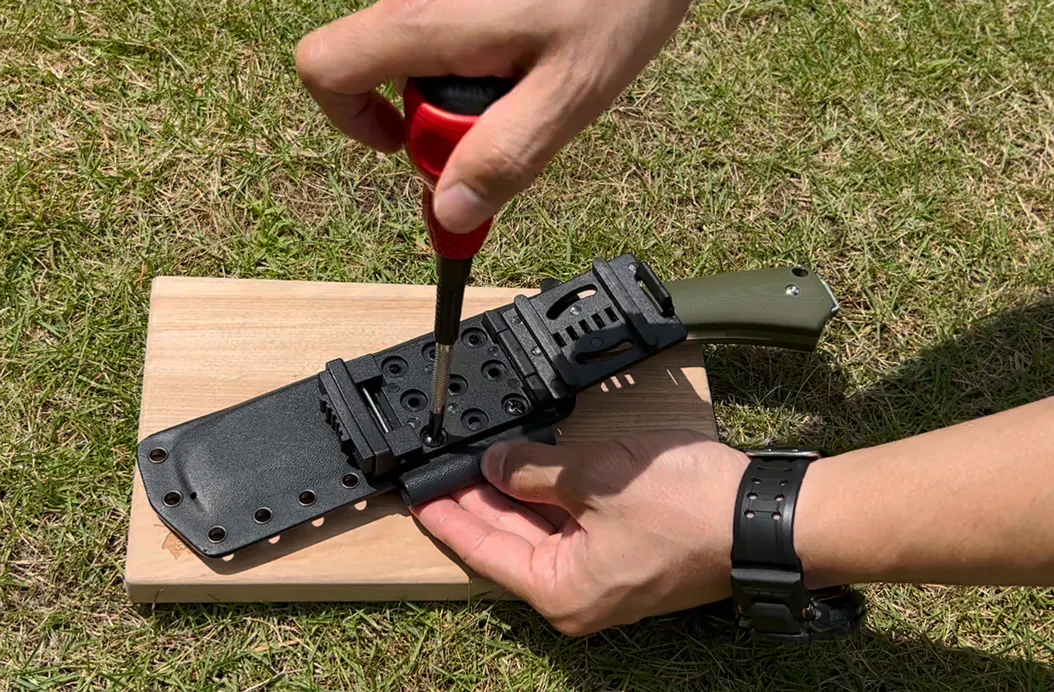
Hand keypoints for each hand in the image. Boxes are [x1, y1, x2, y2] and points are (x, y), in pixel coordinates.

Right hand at [294, 0, 691, 233]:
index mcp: (424, 21)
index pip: (325, 69)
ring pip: (418, 47)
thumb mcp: (571, 90)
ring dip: (463, 78)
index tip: (406, 143)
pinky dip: (480, 50)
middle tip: (509, 109)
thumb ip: (506, 155)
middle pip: (378, 66)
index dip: (350, 120)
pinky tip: (535, 44)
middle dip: (434, 107)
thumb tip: (451, 212)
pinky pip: (449, 24)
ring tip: (536, 71)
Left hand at [411, 430, 748, 635]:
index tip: (418, 495)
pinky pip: (571, 528)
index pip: (483, 551)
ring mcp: (602, 579)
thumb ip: (533, 471)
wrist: (765, 519)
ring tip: (482, 459)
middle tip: (445, 466)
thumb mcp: (594, 478)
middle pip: (509, 542)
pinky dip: (550, 499)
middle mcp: (577, 595)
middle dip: (478, 501)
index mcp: (560, 591)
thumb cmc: (691, 512)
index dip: (447, 517)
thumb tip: (495, 466)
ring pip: (540, 532)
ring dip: (514, 496)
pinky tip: (533, 469)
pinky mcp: (625, 558)